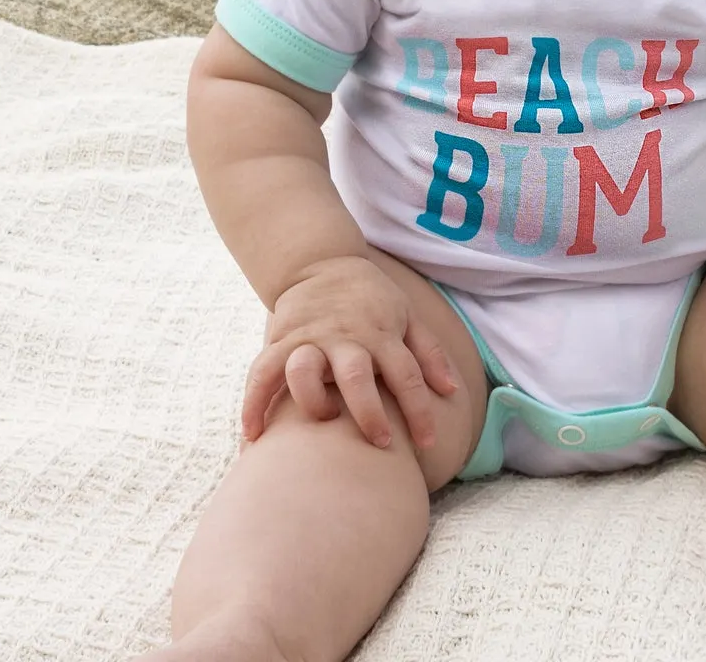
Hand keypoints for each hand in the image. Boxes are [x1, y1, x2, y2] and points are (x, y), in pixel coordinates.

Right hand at [241, 255, 459, 451]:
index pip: (407, 375)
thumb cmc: (370, 299)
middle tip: (380, 442)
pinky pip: (262, 372)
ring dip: (310, 401)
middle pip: (357, 376)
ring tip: (320, 426)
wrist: (320, 262)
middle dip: (368, 411)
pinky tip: (253, 436)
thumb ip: (429, 353)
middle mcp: (346, 337)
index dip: (420, 411)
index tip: (428, 444)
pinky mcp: (281, 340)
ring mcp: (311, 338)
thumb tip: (452, 391)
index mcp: (382, 333)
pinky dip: (254, 403)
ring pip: (304, 370)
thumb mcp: (406, 315)